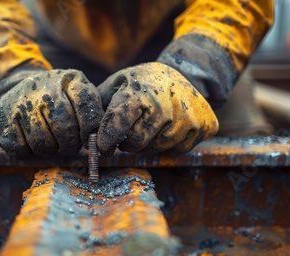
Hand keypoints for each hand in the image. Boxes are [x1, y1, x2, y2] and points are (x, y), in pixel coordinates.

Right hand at [0, 69, 103, 157]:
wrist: (17, 86)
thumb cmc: (58, 99)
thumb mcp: (78, 96)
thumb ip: (92, 114)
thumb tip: (99, 144)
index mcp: (69, 79)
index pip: (86, 102)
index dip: (89, 128)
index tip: (87, 139)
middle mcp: (44, 85)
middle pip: (64, 126)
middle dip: (69, 144)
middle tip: (68, 146)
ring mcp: (21, 100)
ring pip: (43, 141)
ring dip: (49, 150)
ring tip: (50, 143)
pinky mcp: (2, 118)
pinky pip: (20, 148)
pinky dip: (27, 153)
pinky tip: (30, 142)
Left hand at [97, 62, 217, 155]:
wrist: (184, 72)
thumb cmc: (142, 83)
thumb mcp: (118, 85)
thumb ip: (99, 106)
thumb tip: (84, 131)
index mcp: (140, 93)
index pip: (117, 126)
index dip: (106, 140)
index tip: (102, 146)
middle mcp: (166, 105)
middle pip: (137, 144)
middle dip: (128, 142)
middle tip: (129, 131)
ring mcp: (189, 116)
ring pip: (159, 148)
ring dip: (149, 142)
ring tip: (150, 124)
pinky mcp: (206, 125)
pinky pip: (179, 148)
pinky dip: (171, 142)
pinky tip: (170, 125)